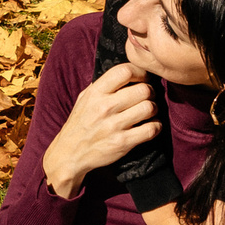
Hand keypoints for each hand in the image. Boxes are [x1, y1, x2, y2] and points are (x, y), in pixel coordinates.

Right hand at [42, 64, 159, 198]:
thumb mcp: (84, 99)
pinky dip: (155, 126)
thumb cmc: (80, 124)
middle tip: (148, 96)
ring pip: (149, 108)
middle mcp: (104, 107)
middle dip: (150, 91)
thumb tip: (126, 72)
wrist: (69, 154)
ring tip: (148, 112)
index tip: (143, 77)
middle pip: (143, 89)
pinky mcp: (122, 143)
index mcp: (95, 93)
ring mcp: (114, 126)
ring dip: (154, 109)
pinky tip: (150, 126)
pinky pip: (151, 129)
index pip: (125, 71)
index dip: (140, 72)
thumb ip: (102, 85)